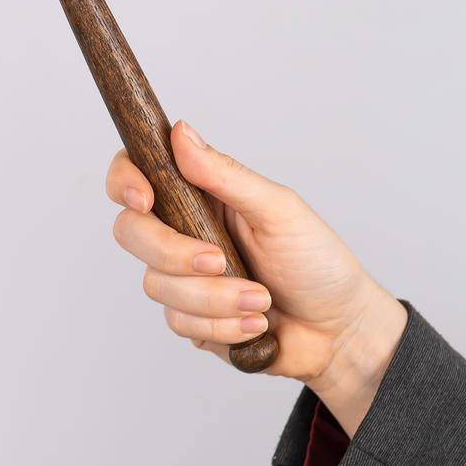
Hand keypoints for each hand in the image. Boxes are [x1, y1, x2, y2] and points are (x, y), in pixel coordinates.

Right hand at [107, 120, 406, 434]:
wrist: (341, 333)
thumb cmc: (318, 264)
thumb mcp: (279, 210)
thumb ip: (226, 175)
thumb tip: (181, 132)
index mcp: (200, 195)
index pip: (135, 173)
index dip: (124, 181)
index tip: (143, 198)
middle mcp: (182, 232)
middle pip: (131, 232)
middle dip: (173, 253)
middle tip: (218, 261)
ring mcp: (182, 278)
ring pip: (157, 284)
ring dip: (215, 298)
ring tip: (261, 300)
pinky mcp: (190, 319)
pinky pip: (179, 322)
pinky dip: (222, 325)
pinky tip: (255, 324)